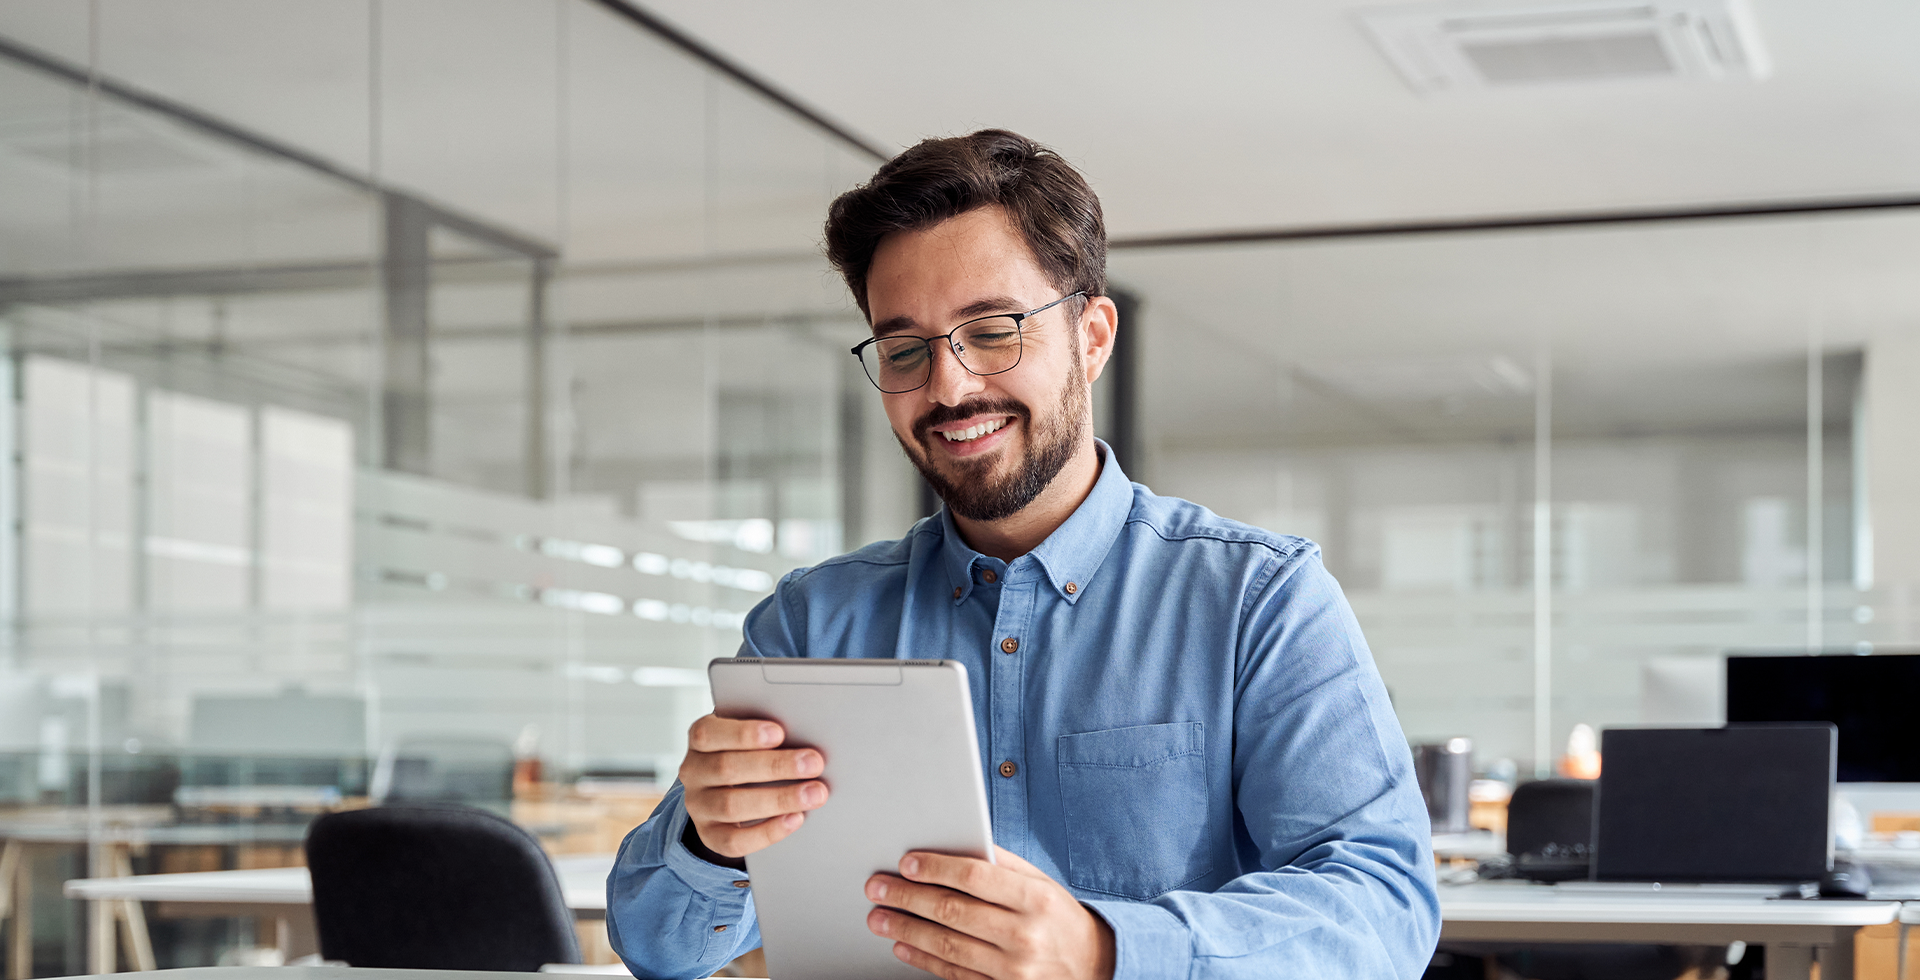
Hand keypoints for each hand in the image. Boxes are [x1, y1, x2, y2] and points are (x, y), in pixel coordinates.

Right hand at [678, 714, 828, 858]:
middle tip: (814, 763)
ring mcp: (699, 806)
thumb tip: (805, 735)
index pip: (709, 734)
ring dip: (779, 799)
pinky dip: (768, 831)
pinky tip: (796, 818)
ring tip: (814, 794)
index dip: (743, 734)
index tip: (779, 733)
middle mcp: (693, 772)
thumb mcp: (751, 736)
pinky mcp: (710, 835)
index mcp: (700, 739)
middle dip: (775, 766)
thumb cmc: (750, 751)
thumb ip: (768, 734)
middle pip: (727, 769)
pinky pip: (735, 841)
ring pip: (731, 806)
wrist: (730, 788)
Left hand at [865, 846, 1115, 979]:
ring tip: (879, 916)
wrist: (1093, 969)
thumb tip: (956, 844)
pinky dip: (923, 959)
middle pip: (953, 911)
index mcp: (1036, 899)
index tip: (906, 863)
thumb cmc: (1059, 920)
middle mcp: (1025, 935)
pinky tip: (903, 945)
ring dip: (906, 929)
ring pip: (947, 946)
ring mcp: (1014, 970)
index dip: (936, 867)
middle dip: (908, 897)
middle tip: (877, 888)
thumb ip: (1003, 865)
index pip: (976, 876)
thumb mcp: (1042, 885)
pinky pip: (954, 975)